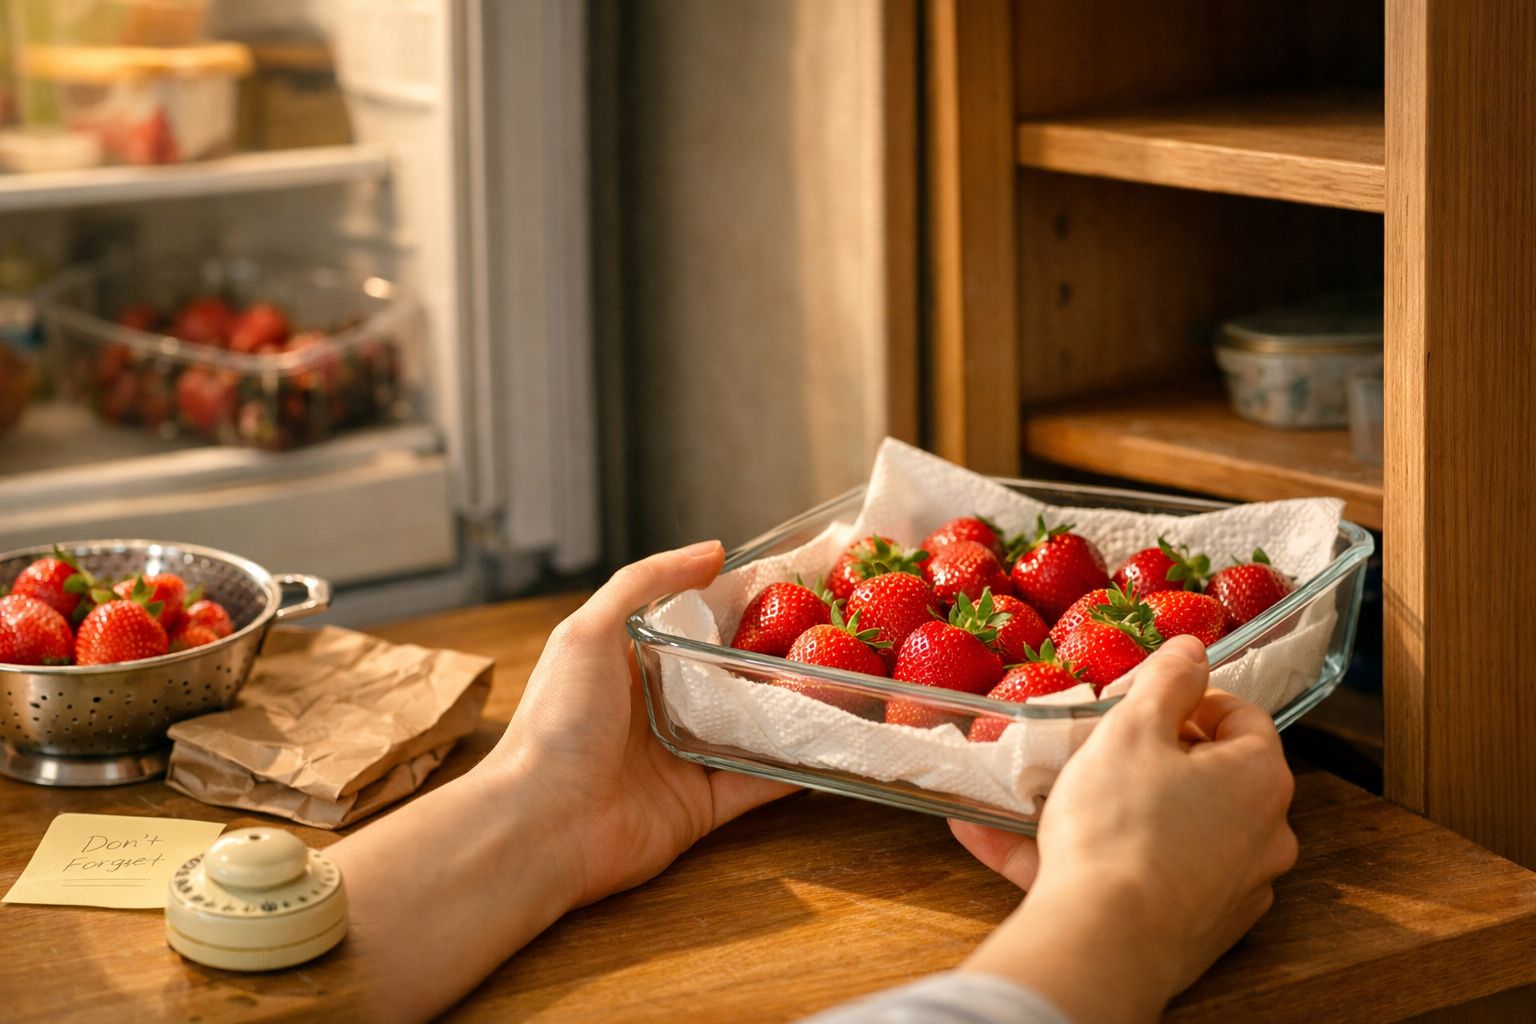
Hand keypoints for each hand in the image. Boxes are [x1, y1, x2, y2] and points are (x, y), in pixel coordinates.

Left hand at [330, 541, 791, 1022]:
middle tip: (836, 630)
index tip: (793, 584)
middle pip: (731, 674)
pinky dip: (795, 768)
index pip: (696, 623)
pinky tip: (834, 746)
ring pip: (753, 726)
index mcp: (630, 662)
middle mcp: (659, 706)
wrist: (541, 825)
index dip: (741, 604)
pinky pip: (760, 783)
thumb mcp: (589, 631)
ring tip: (848, 680)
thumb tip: (712, 550)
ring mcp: (683, 757)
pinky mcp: (702, 806)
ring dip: (794, 708)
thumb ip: (645, 581)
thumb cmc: (557, 723)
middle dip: (777, 655)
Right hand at [954, 635, 1297, 1019]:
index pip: (1239, 716)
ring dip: (1102, 808)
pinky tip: (1001, 839)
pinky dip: (1088, 857)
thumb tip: (1192, 649)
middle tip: (1089, 747)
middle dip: (1142, 757)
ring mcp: (1232, 887)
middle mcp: (1262, 835)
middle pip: (1203, 775)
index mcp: (1258, 778)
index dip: (1186, 699)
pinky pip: (1137, 875)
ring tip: (1024, 798)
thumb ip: (1166, 679)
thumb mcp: (1133, 729)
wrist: (1104, 941)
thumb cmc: (1122, 825)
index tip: (1138, 702)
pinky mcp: (1194, 927)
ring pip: (1164, 829)